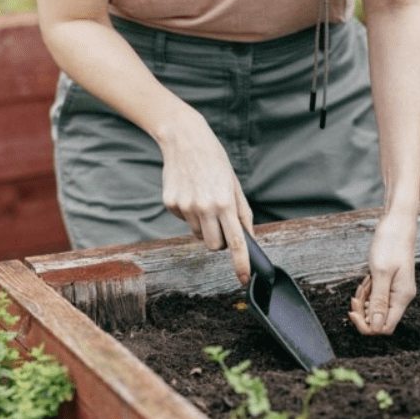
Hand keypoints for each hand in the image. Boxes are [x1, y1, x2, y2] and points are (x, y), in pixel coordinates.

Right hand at [159, 106, 252, 284]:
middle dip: (219, 241)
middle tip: (221, 223)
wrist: (185, 139)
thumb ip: (243, 214)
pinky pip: (184, 221)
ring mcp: (185, 206)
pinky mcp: (171, 203)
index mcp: (224, 203)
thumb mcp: (234, 185)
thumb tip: (248, 239)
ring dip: (204, 225)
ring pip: (197, 234)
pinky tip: (191, 193)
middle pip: (213, 245)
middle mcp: (204, 207)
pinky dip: (190, 214)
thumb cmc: (215, 161)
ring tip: (204, 200)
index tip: (243, 279)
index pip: (235, 242)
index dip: (241, 264)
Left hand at [348, 213, 416, 334]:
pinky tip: (366, 278)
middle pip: (378, 319)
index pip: (386, 327)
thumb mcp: (381, 272)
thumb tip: (376, 326)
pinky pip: (375, 295)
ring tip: (363, 281)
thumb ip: (378, 301)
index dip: (367, 325)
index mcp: (402, 297)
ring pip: (375, 307)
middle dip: (362, 310)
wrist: (397, 222)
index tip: (353, 311)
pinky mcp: (390, 282)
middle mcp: (401, 296)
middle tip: (356, 294)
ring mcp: (396, 289)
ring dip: (364, 298)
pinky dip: (367, 290)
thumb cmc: (391, 243)